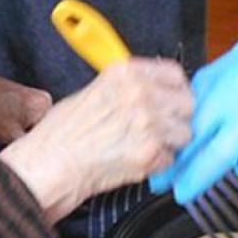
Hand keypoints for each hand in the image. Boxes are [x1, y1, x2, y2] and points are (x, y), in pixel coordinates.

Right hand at [0, 59, 192, 222]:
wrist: (50, 164)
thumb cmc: (62, 133)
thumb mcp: (95, 90)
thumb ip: (129, 88)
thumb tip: (156, 94)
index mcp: (126, 73)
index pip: (175, 74)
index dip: (176, 90)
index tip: (172, 100)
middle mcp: (141, 93)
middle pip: (187, 104)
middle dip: (177, 118)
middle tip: (161, 129)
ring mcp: (149, 123)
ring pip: (184, 134)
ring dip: (170, 144)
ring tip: (144, 147)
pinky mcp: (151, 152)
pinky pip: (172, 159)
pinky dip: (158, 165)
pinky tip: (135, 162)